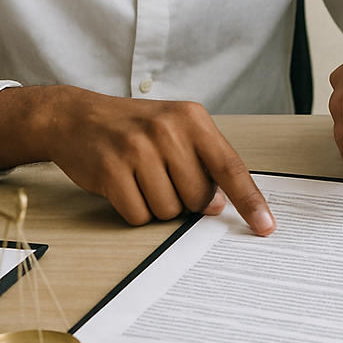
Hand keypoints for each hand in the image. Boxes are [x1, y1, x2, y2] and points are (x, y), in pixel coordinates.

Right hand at [0, 85, 274, 231]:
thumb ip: (204, 161)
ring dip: (157, 205)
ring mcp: (138, 147)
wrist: (78, 117)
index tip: (264, 225)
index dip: (250, 200)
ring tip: (142, 177)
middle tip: (164, 177)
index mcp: (193, 118)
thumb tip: (220, 205)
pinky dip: (134, 209)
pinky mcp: (111, 168)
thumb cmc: (135, 128)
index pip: (230, 166)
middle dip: (185, 200)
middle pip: (198, 198)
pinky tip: (124, 185)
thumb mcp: (177, 130)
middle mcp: (168, 129)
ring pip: (168, 210)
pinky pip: (138, 215)